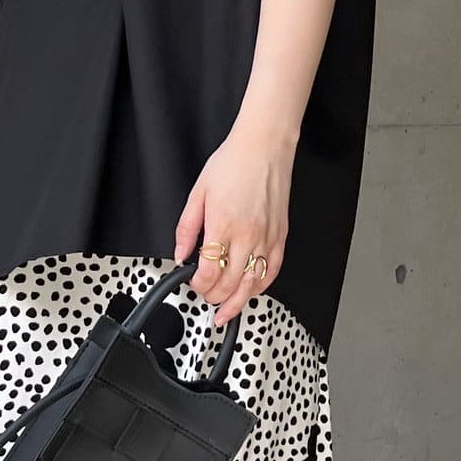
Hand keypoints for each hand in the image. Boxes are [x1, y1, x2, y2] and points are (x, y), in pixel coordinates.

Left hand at [172, 121, 294, 325]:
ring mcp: (266, 238)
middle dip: (215, 298)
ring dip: (238, 302)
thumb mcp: (197, 194)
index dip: (197, 285)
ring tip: (226, 312)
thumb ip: (187, 228)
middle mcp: (247, 236)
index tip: (192, 284)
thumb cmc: (233, 164)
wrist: (264, 147)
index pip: (208, 272)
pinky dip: (261, 287)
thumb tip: (180, 253)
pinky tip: (251, 292)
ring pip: (253, 284)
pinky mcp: (280, 236)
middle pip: (230, 284)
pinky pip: (273, 271)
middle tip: (206, 299)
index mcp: (223, 225)